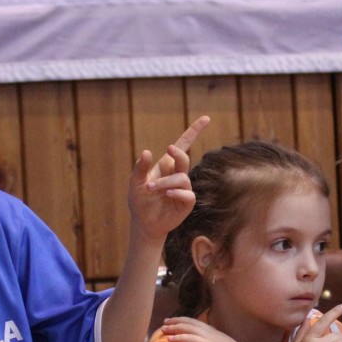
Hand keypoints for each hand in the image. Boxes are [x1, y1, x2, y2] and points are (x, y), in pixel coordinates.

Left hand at [128, 115, 209, 240]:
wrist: (143, 223)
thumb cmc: (139, 200)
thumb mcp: (134, 182)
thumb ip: (140, 168)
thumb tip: (146, 152)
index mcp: (166, 165)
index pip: (183, 144)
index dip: (194, 131)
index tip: (206, 118)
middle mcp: (177, 174)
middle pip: (184, 158)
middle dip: (178, 153)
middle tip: (168, 150)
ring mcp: (183, 188)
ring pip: (182, 178)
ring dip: (165, 182)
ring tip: (149, 188)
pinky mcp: (186, 202)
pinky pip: (187, 194)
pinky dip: (176, 192)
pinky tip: (166, 194)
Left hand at [160, 316, 254, 341]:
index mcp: (217, 334)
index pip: (198, 324)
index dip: (185, 322)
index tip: (175, 323)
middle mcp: (213, 333)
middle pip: (192, 323)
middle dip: (177, 321)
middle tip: (165, 322)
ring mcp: (212, 339)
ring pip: (189, 328)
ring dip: (174, 327)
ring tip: (163, 328)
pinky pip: (191, 339)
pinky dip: (179, 337)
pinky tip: (169, 339)